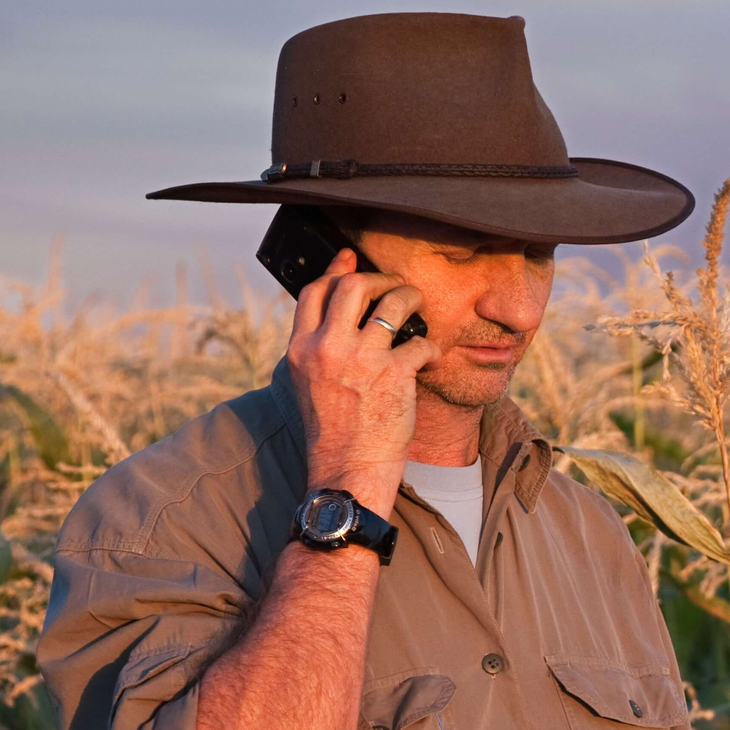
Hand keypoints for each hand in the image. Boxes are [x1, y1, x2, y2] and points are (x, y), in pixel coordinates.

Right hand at [286, 248, 439, 517]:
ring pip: (392, 302)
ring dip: (411, 298)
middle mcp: (327, 349)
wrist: (347, 471)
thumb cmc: (333, 431)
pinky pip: (420, 341)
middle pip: (355, 285)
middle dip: (380, 278)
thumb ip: (318, 347)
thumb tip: (339, 313)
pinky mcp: (394, 374)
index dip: (336, 269)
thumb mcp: (309, 383)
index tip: (350, 258)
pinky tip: (429, 354)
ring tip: (418, 307)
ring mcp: (361, 360)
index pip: (315, 291)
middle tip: (395, 287)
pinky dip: (429, 345)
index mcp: (301, 350)